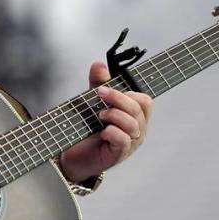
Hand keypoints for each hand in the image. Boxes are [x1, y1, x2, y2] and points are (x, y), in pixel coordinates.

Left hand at [60, 61, 152, 182]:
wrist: (74, 155)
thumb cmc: (88, 129)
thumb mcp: (93, 102)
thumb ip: (98, 84)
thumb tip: (99, 64)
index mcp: (134, 115)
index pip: (144, 100)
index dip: (128, 92)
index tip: (106, 87)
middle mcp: (137, 128)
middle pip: (138, 108)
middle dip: (118, 98)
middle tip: (100, 93)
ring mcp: (131, 142)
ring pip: (133, 124)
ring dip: (115, 115)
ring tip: (99, 114)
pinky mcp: (119, 154)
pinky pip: (124, 140)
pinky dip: (113, 132)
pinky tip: (102, 131)